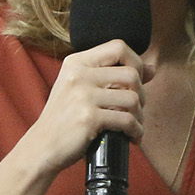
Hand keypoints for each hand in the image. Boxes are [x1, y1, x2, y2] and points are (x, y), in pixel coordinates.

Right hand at [15, 39, 151, 178]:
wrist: (43, 146)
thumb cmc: (66, 118)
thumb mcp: (82, 89)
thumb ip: (113, 76)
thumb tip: (152, 68)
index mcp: (77, 62)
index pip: (118, 47)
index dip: (136, 62)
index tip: (137, 81)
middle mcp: (79, 75)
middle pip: (131, 74)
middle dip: (142, 94)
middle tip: (136, 110)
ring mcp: (83, 96)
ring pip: (133, 98)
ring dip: (140, 116)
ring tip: (133, 126)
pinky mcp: (89, 118)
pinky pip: (127, 120)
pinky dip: (136, 131)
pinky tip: (132, 137)